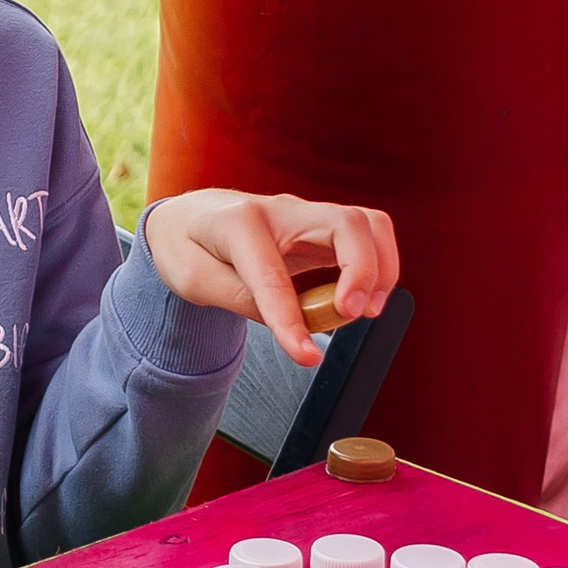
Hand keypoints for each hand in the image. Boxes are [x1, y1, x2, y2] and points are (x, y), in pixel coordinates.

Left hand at [142, 189, 399, 367]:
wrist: (187, 217)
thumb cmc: (186, 246)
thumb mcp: (191, 280)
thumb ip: (237, 299)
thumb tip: (289, 324)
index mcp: (238, 222)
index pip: (272, 273)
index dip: (290, 318)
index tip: (306, 357)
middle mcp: (279, 210)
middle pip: (345, 224)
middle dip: (363, 271)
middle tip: (350, 315)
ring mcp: (305, 215)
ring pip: (367, 224)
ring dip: (381, 268)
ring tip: (365, 311)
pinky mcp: (321, 228)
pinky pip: (366, 236)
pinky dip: (378, 266)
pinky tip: (362, 301)